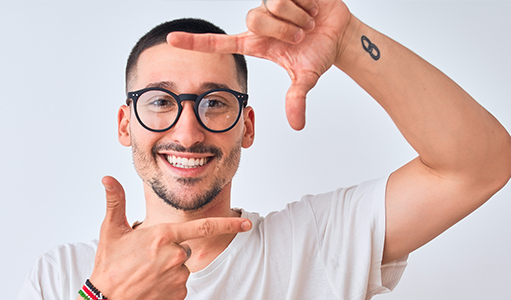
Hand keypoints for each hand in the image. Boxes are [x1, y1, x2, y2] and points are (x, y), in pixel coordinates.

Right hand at [88, 176, 251, 298]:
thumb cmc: (108, 265)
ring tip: (145, 273)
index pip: (205, 227)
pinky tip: (150, 285)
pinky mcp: (179, 294)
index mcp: (164, 236)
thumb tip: (107, 178)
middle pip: (185, 248)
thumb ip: (115, 201)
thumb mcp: (111, 230)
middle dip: (170, 251)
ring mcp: (179, 277)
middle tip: (145, 259)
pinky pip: (180, 285)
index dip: (229, 224)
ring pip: (181, 267)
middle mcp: (176, 256)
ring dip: (168, 269)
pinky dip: (167, 285)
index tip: (246, 222)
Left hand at [167, 0, 354, 129]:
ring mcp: (270, 5)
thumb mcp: (306, 77)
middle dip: (282, 30)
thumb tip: (297, 124)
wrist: (339, 34)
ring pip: (271, 5)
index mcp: (255, 43)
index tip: (171, 40)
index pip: (218, 42)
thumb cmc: (317, 53)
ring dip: (296, 18)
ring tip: (307, 22)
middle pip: (254, 19)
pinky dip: (304, 4)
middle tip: (300, 36)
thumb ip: (296, 98)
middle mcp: (258, 22)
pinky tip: (310, 8)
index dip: (195, 42)